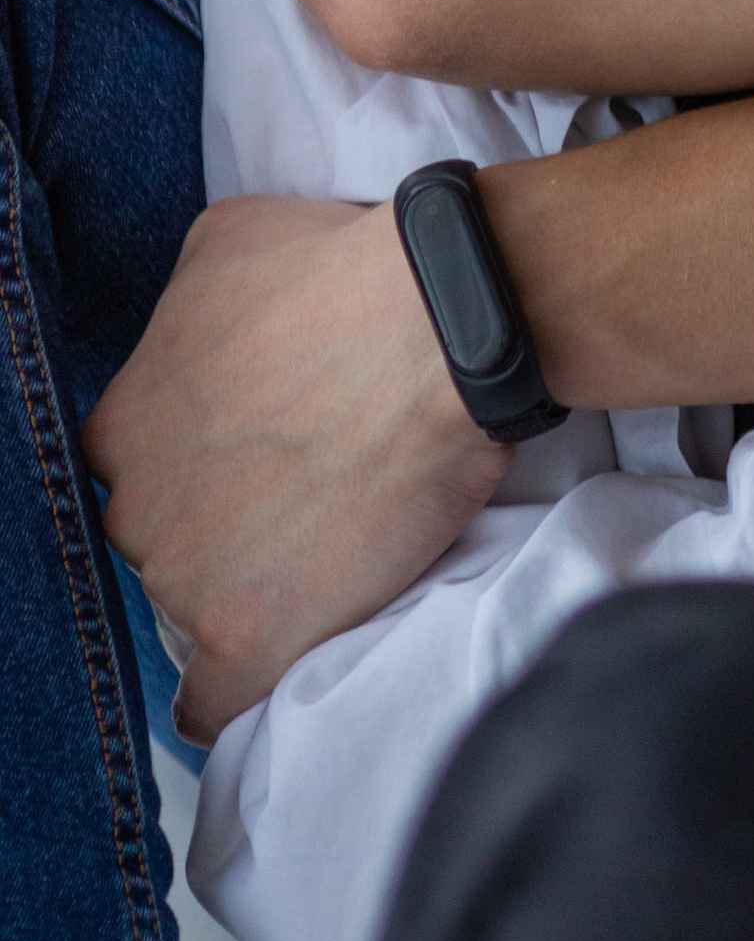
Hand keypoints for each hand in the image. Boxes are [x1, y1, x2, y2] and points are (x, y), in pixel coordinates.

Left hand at [85, 197, 506, 738]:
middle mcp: (134, 505)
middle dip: (215, 522)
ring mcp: (185, 579)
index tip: (246, 455)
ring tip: (320, 556)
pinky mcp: (248, 638)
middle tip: (296, 495)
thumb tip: (200, 323)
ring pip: (189, 609)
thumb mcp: (232, 239)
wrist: (445, 328)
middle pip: (159, 539)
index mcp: (122, 420)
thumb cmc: (351, 270)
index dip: (192, 460)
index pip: (131, 464)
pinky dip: (230, 692)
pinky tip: (261, 668)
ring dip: (240, 591)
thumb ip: (186, 302)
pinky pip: (210, 701)